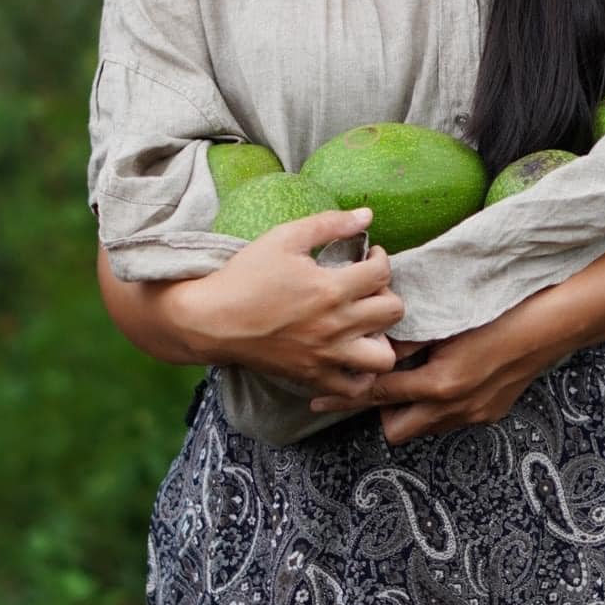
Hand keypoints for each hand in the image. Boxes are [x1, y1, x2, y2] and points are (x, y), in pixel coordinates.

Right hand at [173, 209, 404, 398]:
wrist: (211, 320)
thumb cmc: (246, 275)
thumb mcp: (285, 237)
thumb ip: (329, 223)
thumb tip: (367, 215)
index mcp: (331, 288)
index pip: (382, 273)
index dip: (380, 259)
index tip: (367, 257)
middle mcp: (336, 325)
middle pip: (393, 311)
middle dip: (386, 293)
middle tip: (367, 288)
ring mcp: (326, 356)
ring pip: (385, 355)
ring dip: (382, 337)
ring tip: (365, 324)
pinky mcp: (313, 377)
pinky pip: (355, 389)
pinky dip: (362, 376)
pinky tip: (352, 357)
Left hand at [309, 299, 557, 443]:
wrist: (555, 323)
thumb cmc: (501, 310)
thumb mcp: (447, 319)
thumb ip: (408, 336)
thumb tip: (371, 340)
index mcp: (440, 383)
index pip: (378, 393)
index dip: (345, 393)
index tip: (318, 394)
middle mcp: (455, 408)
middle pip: (396, 429)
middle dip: (381, 410)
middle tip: (376, 381)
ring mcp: (474, 415)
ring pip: (424, 425)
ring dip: (411, 406)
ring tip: (412, 376)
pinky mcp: (491, 414)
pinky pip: (450, 418)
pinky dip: (439, 402)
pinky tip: (447, 375)